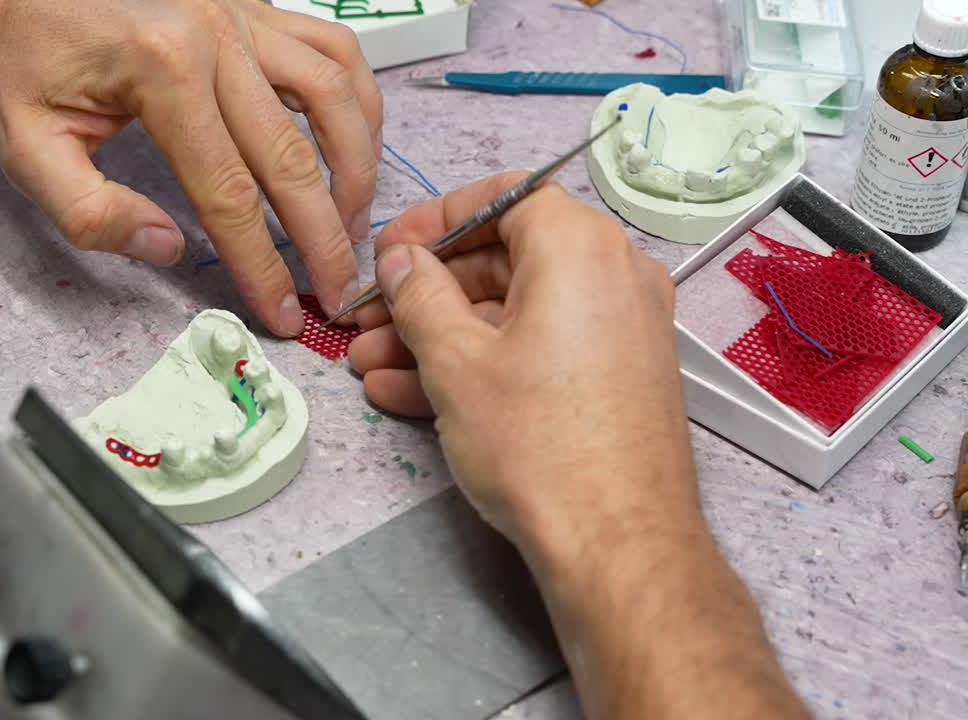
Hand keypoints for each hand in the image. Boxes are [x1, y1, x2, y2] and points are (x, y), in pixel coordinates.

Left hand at [0, 0, 381, 336]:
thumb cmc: (18, 63)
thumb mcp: (26, 149)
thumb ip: (88, 212)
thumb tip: (168, 249)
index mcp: (162, 70)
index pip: (228, 193)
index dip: (260, 263)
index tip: (282, 312)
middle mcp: (216, 35)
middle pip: (293, 155)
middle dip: (322, 236)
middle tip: (335, 291)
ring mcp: (242, 13)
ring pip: (335, 96)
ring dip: (356, 168)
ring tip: (353, 224)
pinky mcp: (253, 5)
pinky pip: (331, 49)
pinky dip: (357, 99)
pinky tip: (354, 144)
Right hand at [351, 174, 810, 719]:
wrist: (618, 544)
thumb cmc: (541, 445)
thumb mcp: (456, 362)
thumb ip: (419, 295)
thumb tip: (403, 263)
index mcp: (580, 247)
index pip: (502, 198)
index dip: (434, 221)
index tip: (389, 252)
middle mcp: (613, 275)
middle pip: (503, 259)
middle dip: (424, 294)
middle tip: (367, 319)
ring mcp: (619, 329)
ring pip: (513, 313)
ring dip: (438, 336)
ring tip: (370, 366)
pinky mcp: (614, 376)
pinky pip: (538, 349)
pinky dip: (480, 363)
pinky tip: (410, 394)